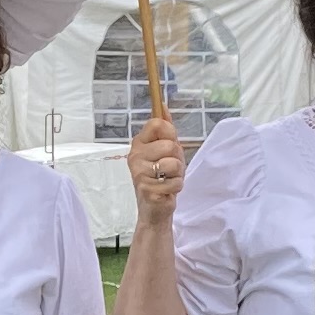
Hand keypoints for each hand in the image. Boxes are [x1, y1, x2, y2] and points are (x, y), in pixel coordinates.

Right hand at [125, 112, 187, 226]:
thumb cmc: (162, 177)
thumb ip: (165, 129)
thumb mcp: (167, 150)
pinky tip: (167, 190)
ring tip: (168, 179)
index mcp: (139, 143)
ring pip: (173, 163)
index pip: (157, 124)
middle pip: (169, 144)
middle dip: (177, 158)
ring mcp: (139, 172)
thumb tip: (163, 106)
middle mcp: (135, 155)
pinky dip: (176, 187)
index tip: (168, 144)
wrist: (156, 207)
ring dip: (178, 174)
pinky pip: (174, 181)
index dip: (170, 133)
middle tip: (169, 168)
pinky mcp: (147, 189)